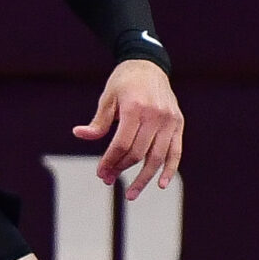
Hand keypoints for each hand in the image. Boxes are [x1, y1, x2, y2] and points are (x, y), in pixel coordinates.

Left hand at [72, 58, 183, 198]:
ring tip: (131, 194)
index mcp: (136, 108)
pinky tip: (161, 184)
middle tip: (107, 180)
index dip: (110, 161)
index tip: (100, 173)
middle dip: (121, 170)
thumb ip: (98, 121)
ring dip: (144, 178)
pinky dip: (170, 169)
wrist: (149, 65)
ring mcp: (170, 121)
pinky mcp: (178, 124)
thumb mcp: (107, 98)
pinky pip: (176, 151)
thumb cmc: (124, 82)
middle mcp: (155, 115)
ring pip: (157, 157)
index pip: (122, 144)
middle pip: (138, 153)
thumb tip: (79, 134)